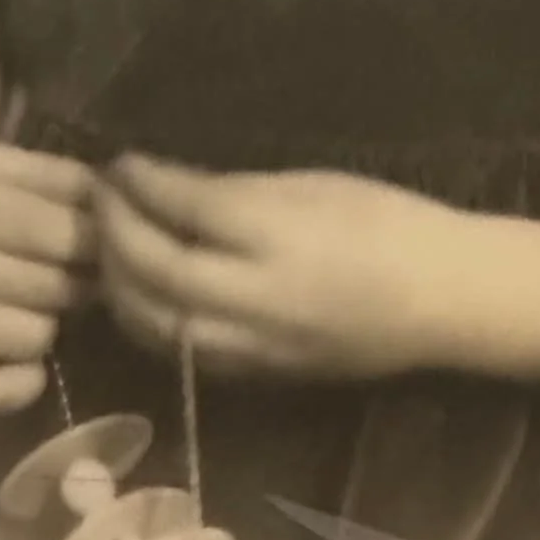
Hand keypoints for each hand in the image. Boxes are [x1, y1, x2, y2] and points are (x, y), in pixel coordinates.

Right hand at [0, 141, 95, 413]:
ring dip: (51, 320)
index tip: (113, 238)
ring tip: (39, 298)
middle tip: (81, 269)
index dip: (97, 239)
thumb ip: (54, 176)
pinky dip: (21, 383)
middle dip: (81, 278)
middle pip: (50, 286)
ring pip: (32, 337)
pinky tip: (25, 357)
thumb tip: (118, 197)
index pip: (55, 233)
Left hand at [95, 157, 464, 382]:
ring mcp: (253, 347)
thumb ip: (238, 190)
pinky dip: (147, 320)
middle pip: (156, 272)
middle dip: (115, 233)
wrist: (441, 301)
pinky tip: (138, 292)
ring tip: (106, 244)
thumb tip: (170, 184)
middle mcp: (255, 299)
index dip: (140, 183)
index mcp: (277, 237)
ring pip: (156, 325)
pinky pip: (181, 352)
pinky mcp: (256, 378)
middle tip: (98, 198)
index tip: (117, 161)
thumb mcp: (313, 184)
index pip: (183, 209)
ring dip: (119, 283)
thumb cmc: (386, 221)